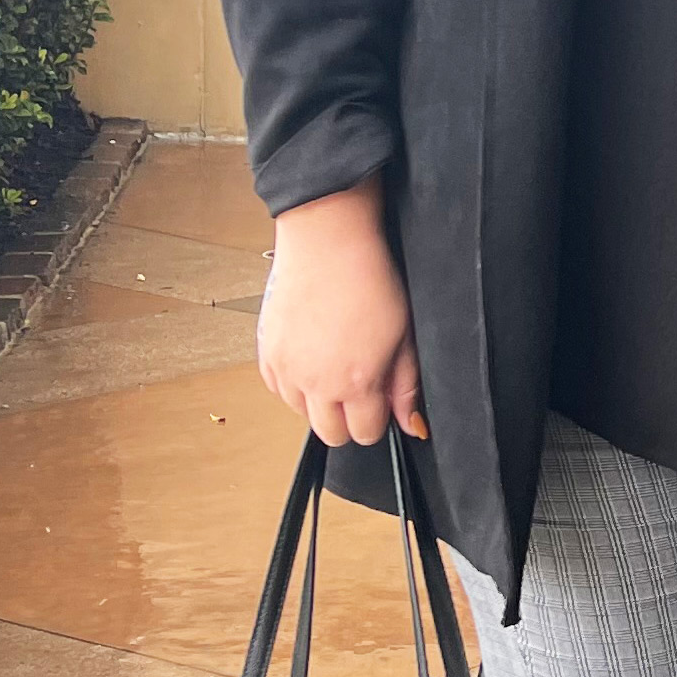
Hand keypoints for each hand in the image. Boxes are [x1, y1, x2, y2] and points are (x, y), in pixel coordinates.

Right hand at [258, 178, 428, 444]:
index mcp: (355, 383)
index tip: (380, 399)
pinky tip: (310, 358)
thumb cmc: (370, 279)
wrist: (329, 242)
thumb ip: (406, 385)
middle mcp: (315, 383)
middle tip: (358, 387)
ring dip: (318, 400)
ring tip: (334, 366)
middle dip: (348, 419)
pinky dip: (293, 382)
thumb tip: (410, 423)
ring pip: (301, 413)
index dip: (376, 419)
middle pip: (329, 434)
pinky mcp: (266, 352)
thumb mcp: (404, 334)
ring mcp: (286, 369)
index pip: (364, 434)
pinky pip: (277, 388)